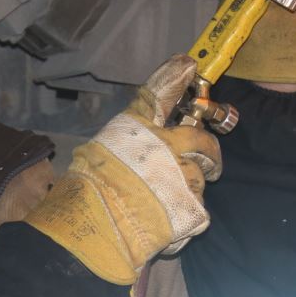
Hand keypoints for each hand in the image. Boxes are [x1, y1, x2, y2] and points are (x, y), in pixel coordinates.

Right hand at [25, 55, 221, 284]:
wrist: (93, 231)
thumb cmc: (87, 193)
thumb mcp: (99, 152)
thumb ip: (127, 139)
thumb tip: (144, 135)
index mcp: (136, 129)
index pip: (160, 92)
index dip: (176, 76)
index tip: (187, 65)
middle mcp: (165, 147)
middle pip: (202, 141)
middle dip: (209, 151)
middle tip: (209, 163)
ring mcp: (182, 178)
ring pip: (200, 180)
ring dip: (189, 190)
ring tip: (166, 204)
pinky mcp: (192, 209)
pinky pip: (198, 211)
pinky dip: (185, 219)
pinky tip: (165, 226)